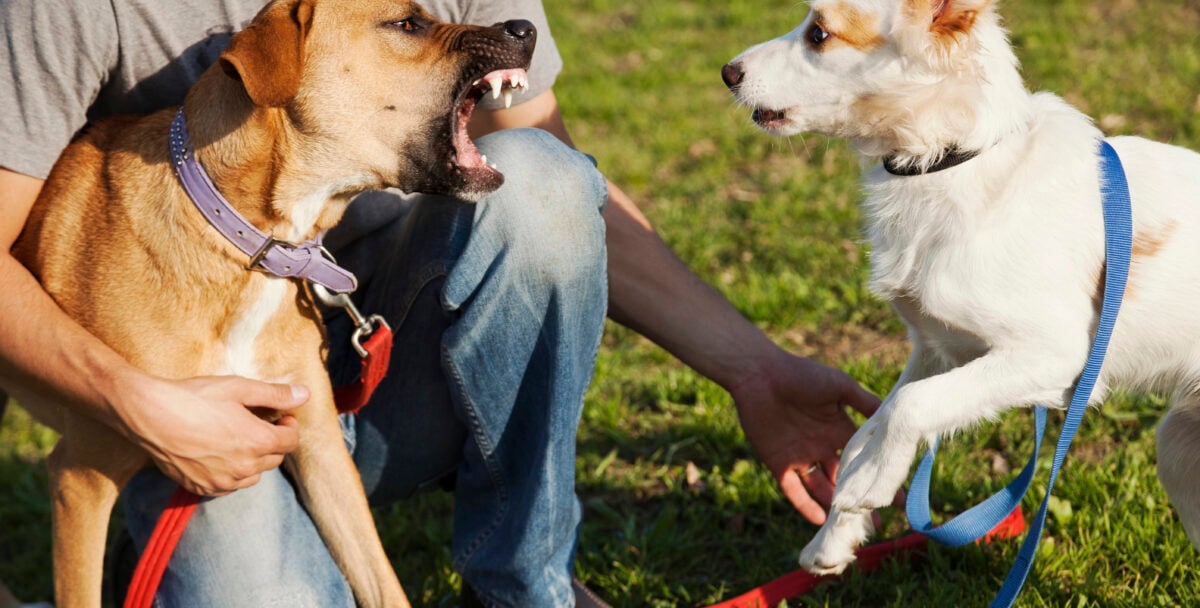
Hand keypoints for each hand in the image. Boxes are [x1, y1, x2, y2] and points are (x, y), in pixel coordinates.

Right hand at [114, 375, 306, 495]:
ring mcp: (223, 481)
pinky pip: (229, 486)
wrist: (150, 415)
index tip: (281, 416)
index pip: (291, 441)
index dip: (289, 426)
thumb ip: (276, 394)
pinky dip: (231, 473)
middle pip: (274, 459)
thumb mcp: (239, 388)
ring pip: (253, 475)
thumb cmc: (195, 397)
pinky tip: (218, 454)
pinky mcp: (202, 488)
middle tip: (258, 423)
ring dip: (253, 459)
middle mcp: (245, 467)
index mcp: (258, 442)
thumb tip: (305, 395)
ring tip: (236, 438)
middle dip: (272, 441)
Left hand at [729, 349, 880, 524]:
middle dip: (859, 500)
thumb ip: (864, 402)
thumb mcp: (839, 386)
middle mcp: (821, 446)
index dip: (877, 477)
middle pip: (843, 479)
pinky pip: (793, 489)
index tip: (897, 497)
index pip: (862, 459)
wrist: (759, 374)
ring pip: (821, 488)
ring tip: (851, 527)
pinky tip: (820, 519)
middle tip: (877, 522)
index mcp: (838, 429)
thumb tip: (894, 416)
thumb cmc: (800, 375)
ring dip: (835, 507)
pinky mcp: (778, 463)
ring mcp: (800, 456)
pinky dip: (805, 505)